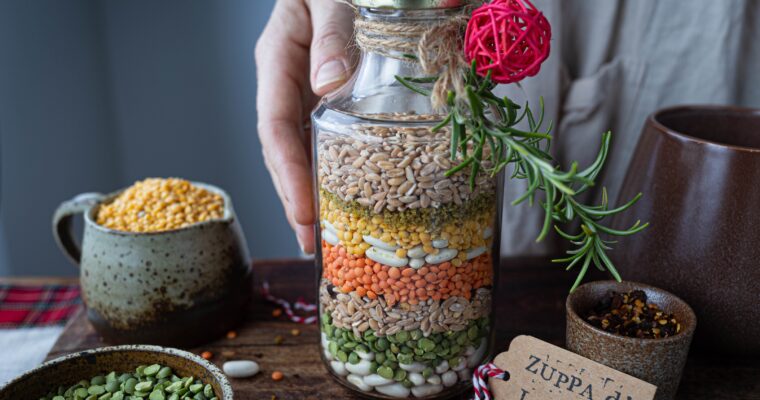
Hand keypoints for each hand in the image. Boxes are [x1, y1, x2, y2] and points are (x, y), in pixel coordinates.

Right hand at [255, 0, 353, 252]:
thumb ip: (331, 33)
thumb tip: (329, 82)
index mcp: (278, 61)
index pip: (274, 128)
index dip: (287, 173)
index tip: (303, 211)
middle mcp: (287, 84)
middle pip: (282, 151)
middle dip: (294, 198)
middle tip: (312, 241)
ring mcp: (306, 93)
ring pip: (301, 151)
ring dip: (310, 193)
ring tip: (326, 235)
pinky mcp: (327, 97)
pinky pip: (324, 139)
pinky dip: (331, 171)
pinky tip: (344, 197)